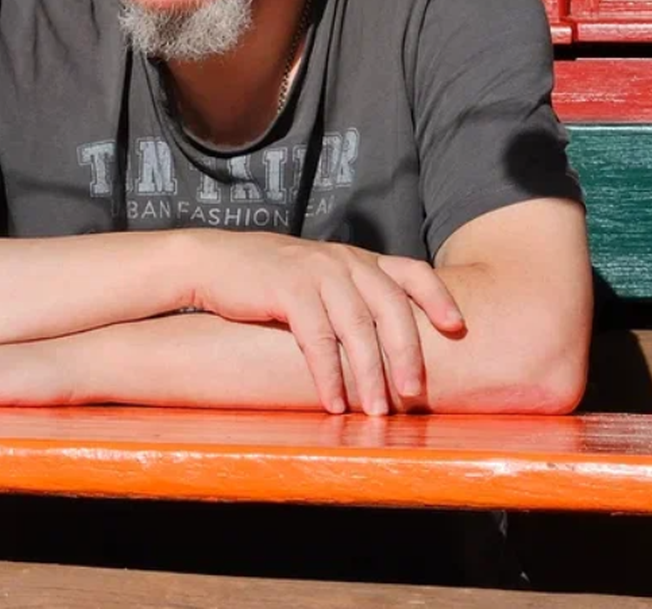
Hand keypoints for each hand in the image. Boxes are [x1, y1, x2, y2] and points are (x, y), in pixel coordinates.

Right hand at [189, 233, 464, 415]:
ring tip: (374, 411)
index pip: (411, 270)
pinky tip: (331, 403)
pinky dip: (328, 374)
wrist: (212, 262)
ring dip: (369, 374)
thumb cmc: (268, 279)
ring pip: (357, 326)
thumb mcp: (317, 277)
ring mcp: (316, 272)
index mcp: (356, 258)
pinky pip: (317, 337)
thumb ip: (350, 297)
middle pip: (391, 306)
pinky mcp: (288, 288)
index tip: (458, 328)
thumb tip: (385, 346)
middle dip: (407, 353)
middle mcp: (343, 261)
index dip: (438, 297)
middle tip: (414, 395)